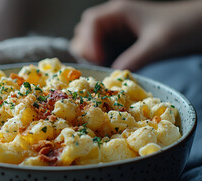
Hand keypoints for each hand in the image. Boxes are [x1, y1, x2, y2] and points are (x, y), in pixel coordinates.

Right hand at [70, 0, 201, 70]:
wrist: (200, 29)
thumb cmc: (183, 27)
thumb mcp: (158, 43)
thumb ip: (136, 57)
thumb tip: (115, 74)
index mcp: (119, 12)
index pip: (91, 23)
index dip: (89, 42)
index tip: (98, 60)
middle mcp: (114, 21)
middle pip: (84, 33)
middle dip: (87, 50)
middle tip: (98, 66)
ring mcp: (117, 34)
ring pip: (91, 45)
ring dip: (92, 58)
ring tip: (104, 69)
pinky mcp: (122, 46)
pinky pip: (103, 54)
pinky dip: (102, 64)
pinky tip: (111, 71)